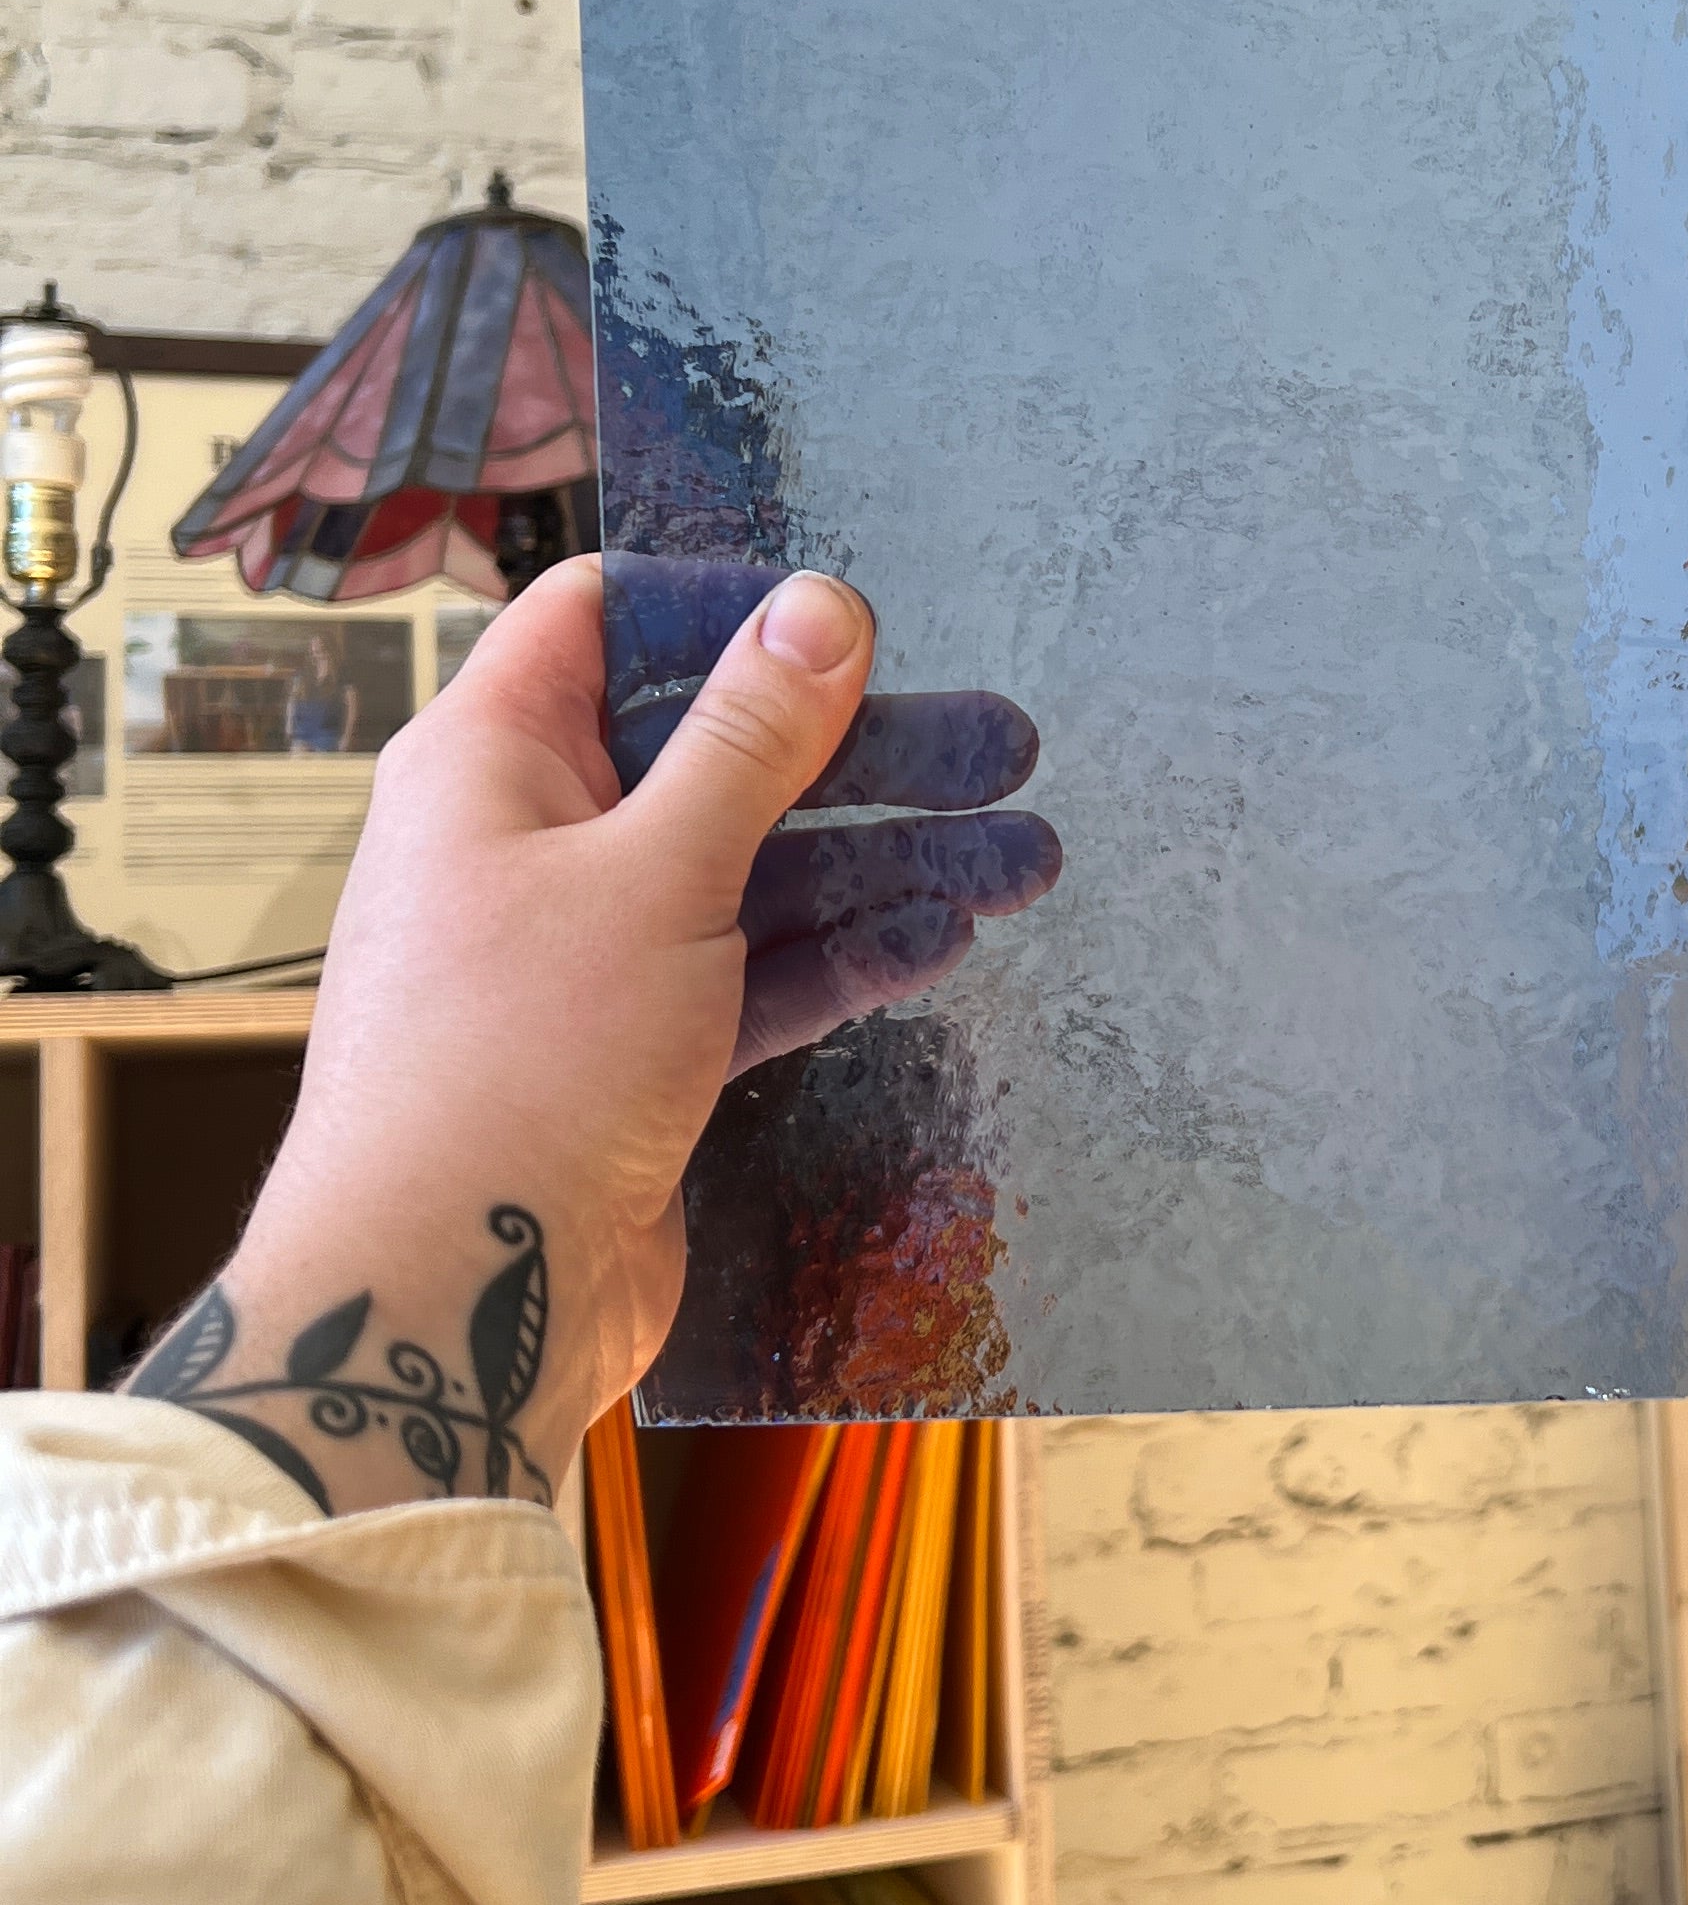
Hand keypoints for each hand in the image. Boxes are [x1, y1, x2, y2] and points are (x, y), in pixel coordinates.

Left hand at [131, 556, 1058, 1510]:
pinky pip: (750, 974)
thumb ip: (750, 741)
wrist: (448, 1298)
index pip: (603, 620)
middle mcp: (529, 841)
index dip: (727, 607)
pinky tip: (942, 942)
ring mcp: (584, 952)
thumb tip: (819, 609)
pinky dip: (837, 957)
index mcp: (491, 760)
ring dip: (881, 861)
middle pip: (712, 752)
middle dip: (860, 750)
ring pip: (751, 871)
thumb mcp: (656, 874)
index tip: (857, 622)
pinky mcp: (633, 1051)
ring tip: (1023, 857)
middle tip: (1003, 744)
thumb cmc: (511, 1068)